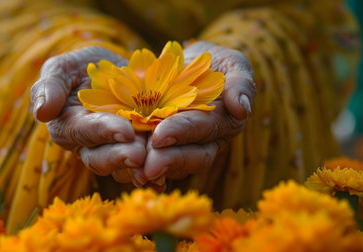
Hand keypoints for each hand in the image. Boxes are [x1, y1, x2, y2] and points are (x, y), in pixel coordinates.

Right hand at [30, 47, 146, 185]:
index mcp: (68, 125)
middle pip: (101, 158)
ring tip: (159, 166)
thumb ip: (50, 85)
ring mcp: (114, 152)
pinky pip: (143, 168)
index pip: (83, 132)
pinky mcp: (136, 153)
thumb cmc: (85, 68)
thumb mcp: (64, 68)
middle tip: (141, 155)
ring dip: (140, 170)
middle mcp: (89, 146)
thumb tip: (42, 111)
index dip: (103, 132)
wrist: (117, 73)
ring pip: (123, 168)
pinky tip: (167, 179)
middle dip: (121, 157)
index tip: (125, 130)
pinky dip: (154, 175)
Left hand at [143, 41, 255, 190]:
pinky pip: (151, 160)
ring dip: (150, 168)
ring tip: (130, 170)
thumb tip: (242, 108)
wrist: (187, 67)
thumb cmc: (213, 63)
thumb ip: (240, 83)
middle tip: (146, 166)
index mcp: (222, 123)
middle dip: (167, 160)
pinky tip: (121, 167)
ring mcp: (181, 147)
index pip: (203, 130)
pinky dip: (137, 165)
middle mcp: (203, 141)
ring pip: (170, 164)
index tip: (161, 135)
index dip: (183, 133)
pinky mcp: (161, 148)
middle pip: (189, 156)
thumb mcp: (232, 63)